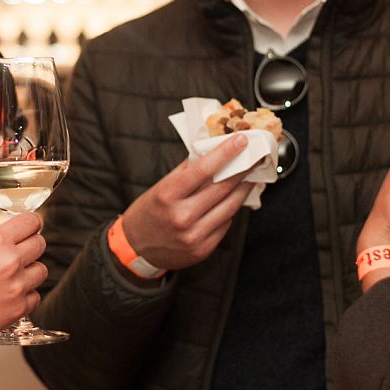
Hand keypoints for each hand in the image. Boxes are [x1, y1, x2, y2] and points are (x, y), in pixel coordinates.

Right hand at [0, 211, 47, 355]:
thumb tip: (12, 240)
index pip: (30, 222)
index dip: (31, 224)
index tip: (31, 227)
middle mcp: (9, 262)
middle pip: (40, 244)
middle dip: (31, 247)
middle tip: (19, 253)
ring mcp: (16, 287)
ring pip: (41, 271)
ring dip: (29, 272)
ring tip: (8, 279)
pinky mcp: (18, 309)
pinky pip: (35, 296)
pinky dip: (25, 296)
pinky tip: (6, 297)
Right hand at [121, 134, 258, 271]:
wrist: (135, 249)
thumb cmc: (148, 213)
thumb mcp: (160, 188)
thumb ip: (186, 172)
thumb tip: (212, 154)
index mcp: (167, 195)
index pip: (203, 169)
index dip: (225, 153)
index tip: (240, 140)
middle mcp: (181, 216)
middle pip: (222, 187)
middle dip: (242, 169)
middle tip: (253, 156)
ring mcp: (194, 235)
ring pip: (230, 207)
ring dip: (243, 189)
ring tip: (250, 177)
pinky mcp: (203, 249)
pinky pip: (225, 224)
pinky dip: (230, 209)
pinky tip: (233, 200)